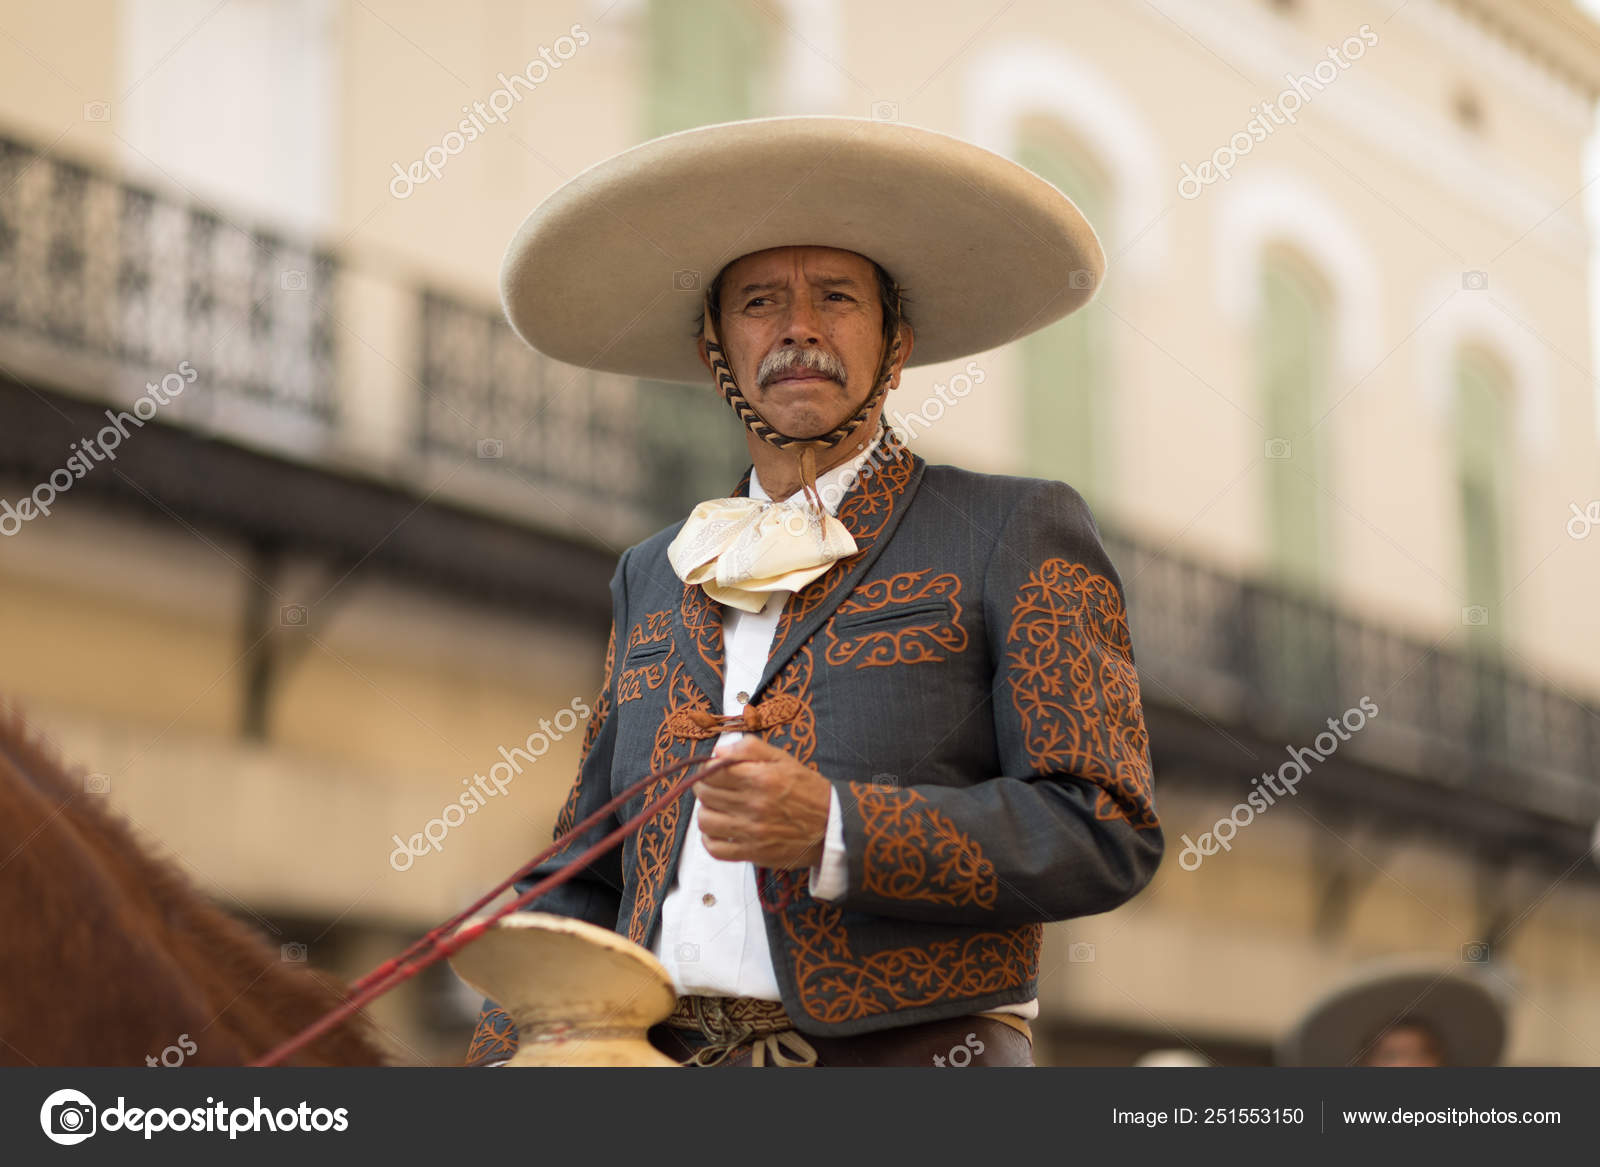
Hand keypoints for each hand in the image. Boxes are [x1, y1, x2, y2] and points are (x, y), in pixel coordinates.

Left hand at [695, 736, 831, 868]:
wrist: (832, 826)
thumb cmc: (808, 791)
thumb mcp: (784, 759)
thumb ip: (750, 749)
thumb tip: (719, 751)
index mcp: (761, 778)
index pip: (712, 771)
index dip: (707, 769)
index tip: (712, 770)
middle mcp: (754, 806)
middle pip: (706, 795)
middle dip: (705, 787)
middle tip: (714, 788)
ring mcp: (752, 832)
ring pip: (706, 822)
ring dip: (707, 813)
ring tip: (719, 809)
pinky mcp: (753, 853)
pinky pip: (715, 849)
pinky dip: (710, 840)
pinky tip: (721, 831)